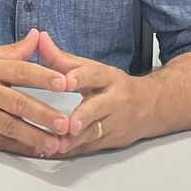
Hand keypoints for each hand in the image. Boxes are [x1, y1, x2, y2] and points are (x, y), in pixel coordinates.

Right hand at [0, 29, 70, 156]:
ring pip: (10, 126)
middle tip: (66, 122)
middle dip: (44, 114)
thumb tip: (38, 36)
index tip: (64, 83)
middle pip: (18, 102)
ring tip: (57, 144)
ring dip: (35, 136)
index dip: (43, 77)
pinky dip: (19, 147)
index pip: (20, 70)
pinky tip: (36, 150)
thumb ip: (13, 51)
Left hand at [37, 31, 148, 155]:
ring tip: (58, 144)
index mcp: (108, 77)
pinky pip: (88, 147)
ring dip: (75, 139)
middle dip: (83, 116)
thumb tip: (40, 39)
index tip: (65, 81)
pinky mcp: (109, 141)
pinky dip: (72, 150)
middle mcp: (113, 100)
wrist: (149, 106)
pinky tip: (56, 152)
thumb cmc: (114, 86)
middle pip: (97, 108)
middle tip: (69, 124)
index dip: (79, 77)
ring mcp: (113, 123)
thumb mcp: (92, 68)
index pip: (94, 75)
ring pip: (93, 132)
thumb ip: (62, 57)